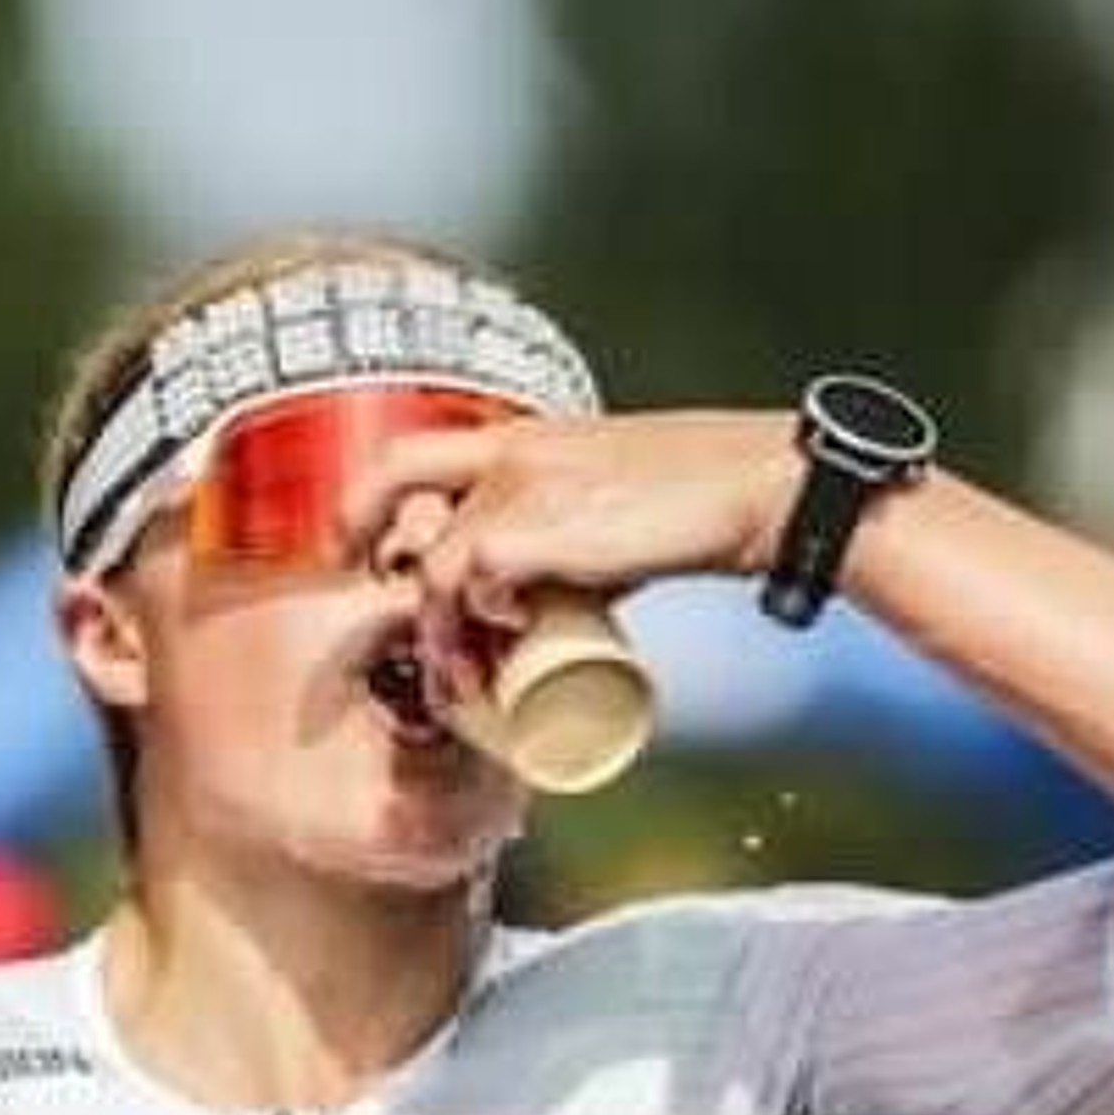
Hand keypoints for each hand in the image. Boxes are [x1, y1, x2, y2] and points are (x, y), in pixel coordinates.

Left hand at [342, 408, 800, 690]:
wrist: (756, 488)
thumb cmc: (699, 500)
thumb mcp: (612, 497)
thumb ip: (569, 530)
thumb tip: (544, 597)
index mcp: (529, 435)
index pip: (422, 448)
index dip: (378, 497)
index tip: (371, 551)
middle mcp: (512, 450)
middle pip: (391, 475)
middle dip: (357, 533)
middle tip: (365, 592)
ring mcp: (519, 487)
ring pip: (430, 557)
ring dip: (431, 629)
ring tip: (452, 679)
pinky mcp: (534, 528)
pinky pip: (462, 583)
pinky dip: (461, 629)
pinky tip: (483, 663)